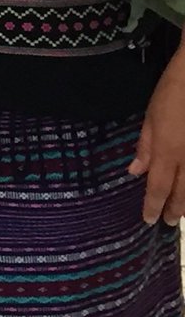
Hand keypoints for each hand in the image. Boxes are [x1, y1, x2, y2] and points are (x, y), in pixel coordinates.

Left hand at [129, 43, 184, 224]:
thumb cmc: (172, 94)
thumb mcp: (150, 117)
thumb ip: (145, 147)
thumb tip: (136, 172)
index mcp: (168, 152)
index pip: (159, 187)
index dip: (153, 205)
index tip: (148, 220)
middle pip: (183, 193)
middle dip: (175, 210)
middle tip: (169, 223)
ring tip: (182, 212)